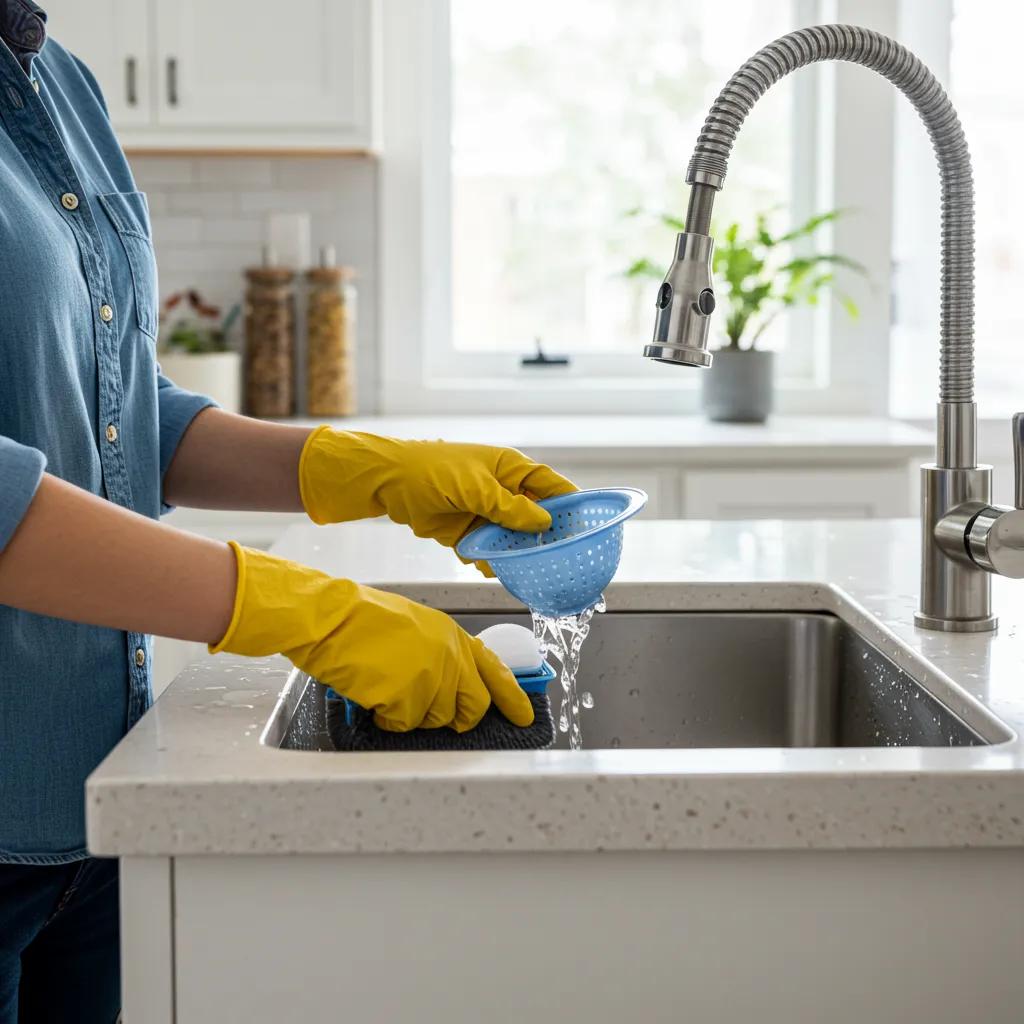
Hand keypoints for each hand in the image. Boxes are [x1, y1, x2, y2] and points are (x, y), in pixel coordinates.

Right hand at [212, 543, 533, 731]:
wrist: (329, 618)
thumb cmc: (360, 619)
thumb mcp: (415, 625)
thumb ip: (439, 651)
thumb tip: (448, 682)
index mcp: (453, 635)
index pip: (495, 670)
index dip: (513, 697)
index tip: (524, 715)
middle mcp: (450, 656)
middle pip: (473, 706)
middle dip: (458, 718)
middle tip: (438, 715)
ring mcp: (431, 678)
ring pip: (435, 719)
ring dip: (412, 713)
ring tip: (387, 687)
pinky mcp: (407, 698)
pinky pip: (404, 725)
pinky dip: (387, 718)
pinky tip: (373, 695)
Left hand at [298, 429, 575, 549]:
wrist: (388, 484)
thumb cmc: (432, 470)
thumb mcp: (474, 487)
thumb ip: (508, 507)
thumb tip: (542, 523)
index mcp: (510, 469)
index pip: (551, 485)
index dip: (571, 504)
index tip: (588, 524)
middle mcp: (503, 491)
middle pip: (537, 517)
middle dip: (549, 537)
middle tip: (567, 558)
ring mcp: (487, 514)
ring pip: (515, 540)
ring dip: (522, 555)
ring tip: (539, 574)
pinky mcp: (469, 534)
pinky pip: (491, 552)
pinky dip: (496, 564)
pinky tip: (506, 577)